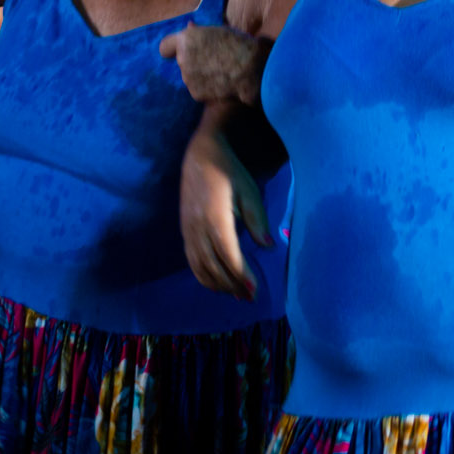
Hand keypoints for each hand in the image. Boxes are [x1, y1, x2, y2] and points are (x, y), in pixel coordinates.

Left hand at [158, 23, 266, 107]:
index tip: (181, 50)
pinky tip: (222, 83)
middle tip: (213, 60)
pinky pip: (198, 89)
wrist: (253, 70)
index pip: (164, 47)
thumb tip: (189, 26)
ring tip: (221, 72)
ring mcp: (188, 78)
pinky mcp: (195, 93)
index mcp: (186, 40)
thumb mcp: (220, 31)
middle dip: (192, 61)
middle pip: (181, 61)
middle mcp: (182, 59)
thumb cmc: (239, 45)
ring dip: (200, 74)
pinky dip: (207, 87)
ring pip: (190, 76)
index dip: (172, 49)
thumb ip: (200, 31)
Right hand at [179, 127, 271, 297]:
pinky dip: (204, 276)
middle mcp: (198, 228)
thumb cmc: (229, 172)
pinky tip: (217, 283)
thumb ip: (257, 219)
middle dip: (232, 285)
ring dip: (218, 284)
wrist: (200, 157)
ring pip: (200, 267)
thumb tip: (268, 246)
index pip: (228, 254)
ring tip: (236, 295)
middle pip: (214, 265)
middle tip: (250, 297)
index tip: (255, 289)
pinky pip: (192, 261)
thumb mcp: (249, 191)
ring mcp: (189, 231)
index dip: (241, 274)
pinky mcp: (185, 232)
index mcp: (216, 217)